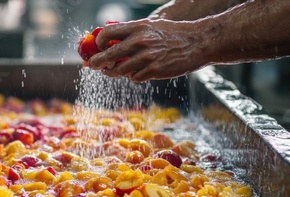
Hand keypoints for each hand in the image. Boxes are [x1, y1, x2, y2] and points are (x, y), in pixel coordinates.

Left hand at [88, 19, 210, 81]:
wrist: (197, 43)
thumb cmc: (173, 34)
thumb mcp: (151, 25)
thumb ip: (132, 31)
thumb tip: (110, 38)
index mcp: (137, 27)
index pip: (107, 33)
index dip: (98, 42)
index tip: (98, 47)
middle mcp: (140, 42)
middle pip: (108, 55)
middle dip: (97, 62)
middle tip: (92, 65)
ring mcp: (147, 58)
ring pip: (119, 70)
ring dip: (113, 72)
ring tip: (111, 71)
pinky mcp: (154, 71)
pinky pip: (134, 78)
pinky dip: (133, 76)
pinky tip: (137, 72)